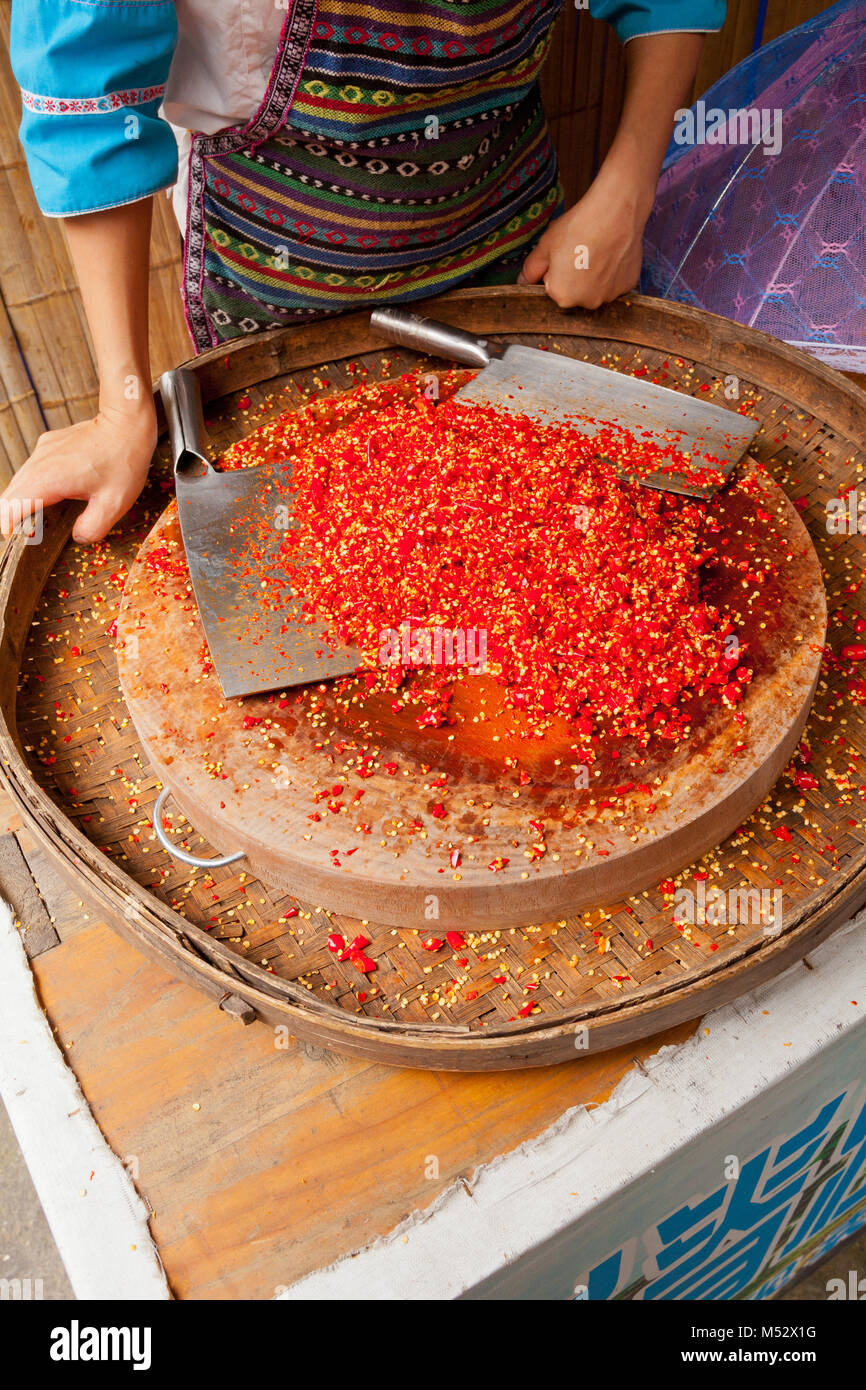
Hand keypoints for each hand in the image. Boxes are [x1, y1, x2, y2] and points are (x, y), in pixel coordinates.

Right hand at [0, 401, 155, 544]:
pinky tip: (56, 493)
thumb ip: (92, 527)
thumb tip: (78, 537)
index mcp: (49, 479)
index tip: (15, 539)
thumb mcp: (114, 504)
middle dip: (14, 516)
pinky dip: (36, 485)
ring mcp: (42, 451)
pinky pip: (33, 469)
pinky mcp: (49, 445)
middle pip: (10, 495)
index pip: (11, 506)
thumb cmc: (123, 460)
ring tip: (43, 517)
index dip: (8, 526)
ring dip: (25, 500)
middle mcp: (39, 462)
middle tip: (31, 533)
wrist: (126, 424)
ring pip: (20, 481)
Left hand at [519, 163, 654, 309]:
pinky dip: (612, 272)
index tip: (563, 253)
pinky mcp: (628, 286)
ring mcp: (609, 296)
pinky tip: (611, 253)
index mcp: (562, 296)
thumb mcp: (545, 246)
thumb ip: (531, 269)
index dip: (556, 270)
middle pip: (575, 292)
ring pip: (596, 289)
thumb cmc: (578, 227)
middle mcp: (586, 303)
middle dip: (574, 276)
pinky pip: (614, 283)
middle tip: (580, 250)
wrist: (615, 211)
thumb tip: (522, 282)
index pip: (553, 289)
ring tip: (597, 250)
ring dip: (593, 275)